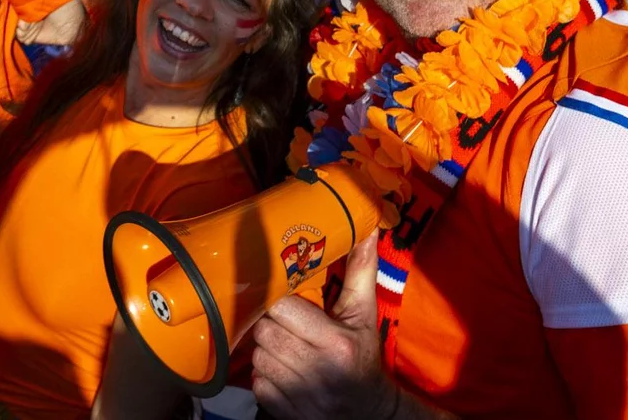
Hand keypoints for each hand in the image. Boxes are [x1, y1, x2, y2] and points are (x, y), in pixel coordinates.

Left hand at [250, 234, 404, 419]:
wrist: (370, 413)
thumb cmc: (364, 356)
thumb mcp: (365, 315)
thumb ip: (361, 270)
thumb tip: (368, 227)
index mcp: (336, 342)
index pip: (281, 309)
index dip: (277, 301)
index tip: (283, 299)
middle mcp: (317, 370)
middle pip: (264, 333)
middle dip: (270, 325)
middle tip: (285, 324)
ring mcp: (300, 395)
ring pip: (257, 358)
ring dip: (266, 350)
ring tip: (286, 346)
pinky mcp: (285, 413)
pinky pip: (257, 384)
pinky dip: (264, 376)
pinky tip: (284, 371)